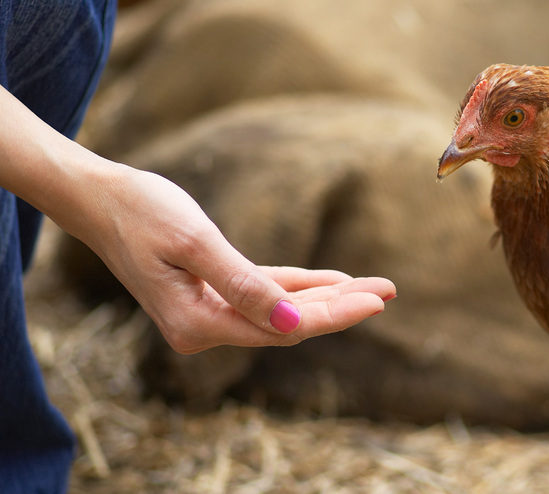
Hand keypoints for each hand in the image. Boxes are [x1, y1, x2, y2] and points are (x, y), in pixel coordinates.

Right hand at [75, 165, 396, 353]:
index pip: (284, 327)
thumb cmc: (140, 211)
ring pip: (280, 310)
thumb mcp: (194, 241)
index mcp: (198, 323)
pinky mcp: (210, 294)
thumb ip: (243, 285)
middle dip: (340, 308)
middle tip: (389, 290)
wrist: (98, 198)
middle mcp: (203, 329)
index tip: (377, 300)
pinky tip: (332, 282)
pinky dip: (296, 287)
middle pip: (288, 324)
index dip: (334, 315)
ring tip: (373, 287)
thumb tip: (292, 322)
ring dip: (325, 298)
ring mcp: (207, 314)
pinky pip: (263, 294)